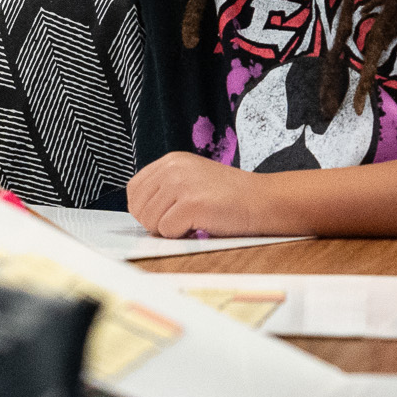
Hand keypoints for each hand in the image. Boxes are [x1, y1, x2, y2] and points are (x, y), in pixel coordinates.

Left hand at [127, 153, 264, 236]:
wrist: (263, 200)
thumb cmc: (230, 196)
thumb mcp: (192, 178)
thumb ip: (165, 187)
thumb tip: (139, 210)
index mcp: (171, 160)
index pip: (133, 190)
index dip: (145, 209)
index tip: (165, 214)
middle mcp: (173, 168)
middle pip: (139, 208)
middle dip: (156, 222)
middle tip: (182, 220)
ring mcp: (181, 184)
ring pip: (150, 222)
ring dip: (170, 229)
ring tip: (194, 220)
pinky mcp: (191, 203)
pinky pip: (167, 232)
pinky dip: (183, 235)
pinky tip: (202, 225)